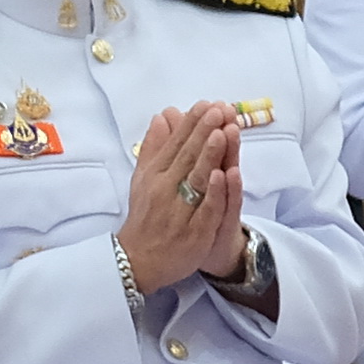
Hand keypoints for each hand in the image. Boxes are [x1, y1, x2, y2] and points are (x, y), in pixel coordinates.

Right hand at [116, 105, 245, 290]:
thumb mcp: (143, 179)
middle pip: (188, 157)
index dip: (192, 124)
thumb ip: (154, 148)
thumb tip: (161, 117)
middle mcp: (166, 190)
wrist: (138, 260)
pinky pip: (206, 210)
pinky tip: (225, 176)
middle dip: (204, 131)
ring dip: (210, 155)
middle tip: (219, 108)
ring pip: (198, 179)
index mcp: (155, 175)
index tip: (207, 103)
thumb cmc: (146, 216)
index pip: (176, 144)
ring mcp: (180, 211)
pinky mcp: (194, 232)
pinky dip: (215, 193)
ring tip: (222, 132)